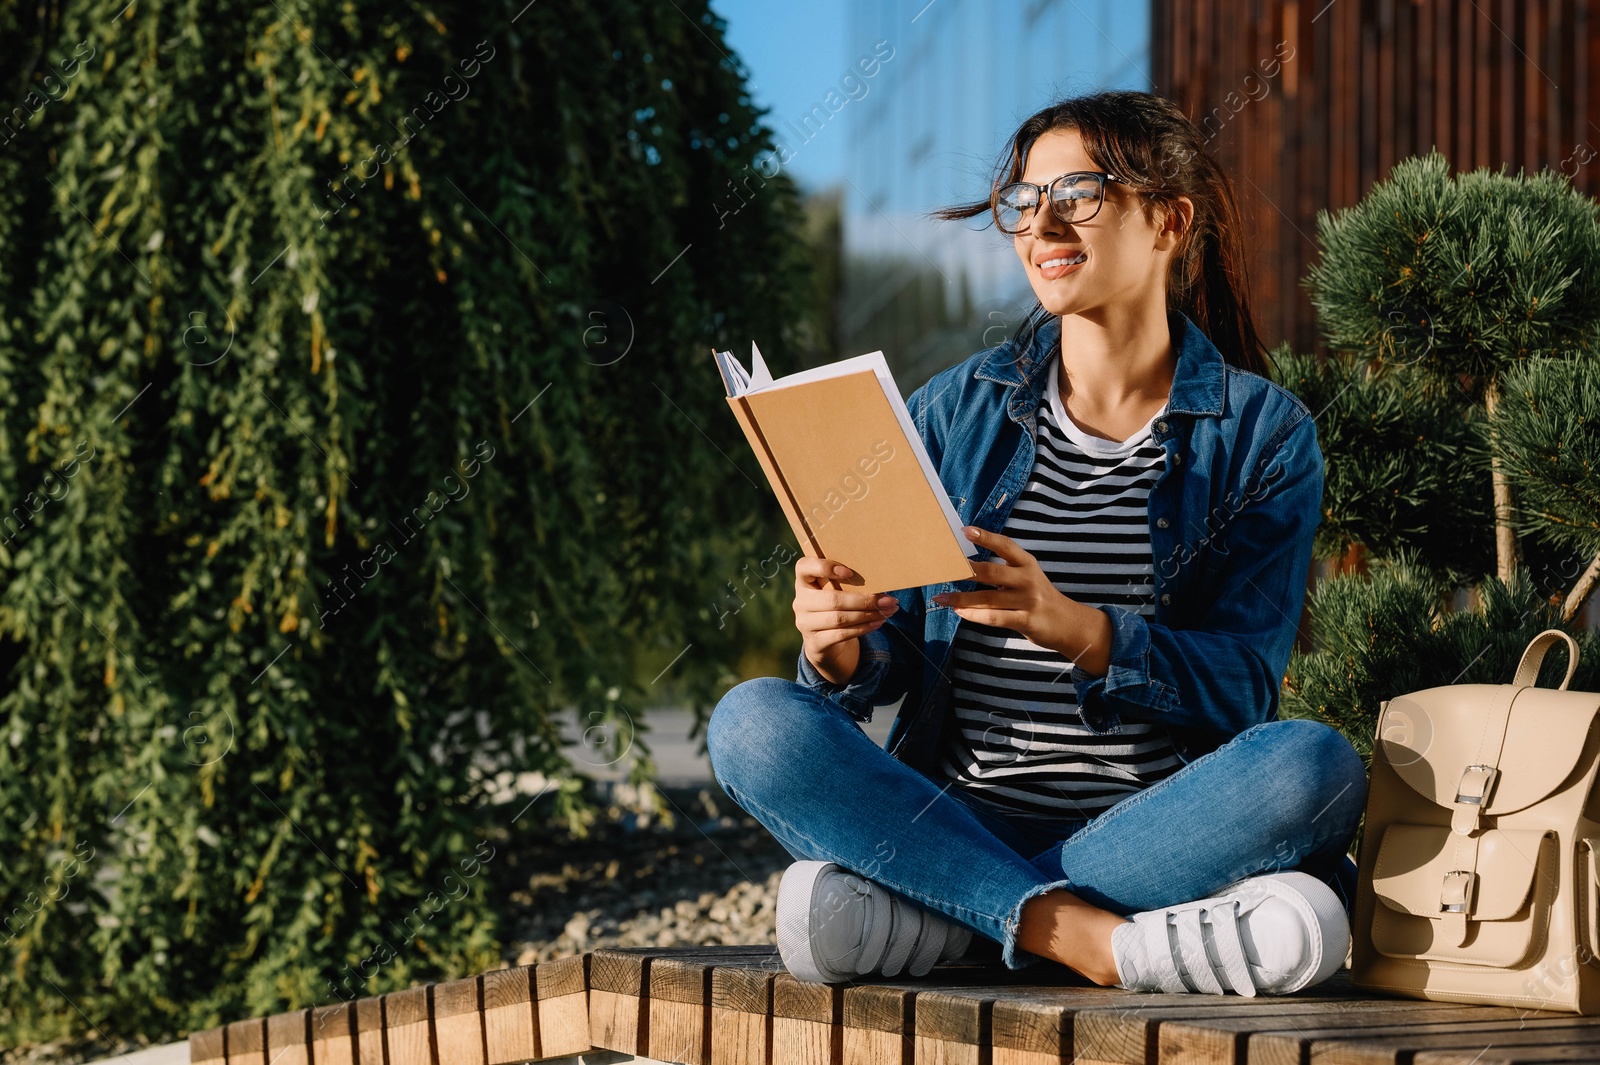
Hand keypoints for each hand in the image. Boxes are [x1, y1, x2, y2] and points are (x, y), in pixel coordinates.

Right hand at [793, 556, 899, 683]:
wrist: (822, 641)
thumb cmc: (833, 606)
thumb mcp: (832, 590)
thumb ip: (845, 581)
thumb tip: (880, 579)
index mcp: (803, 582)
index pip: (804, 567)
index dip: (825, 567)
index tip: (849, 572)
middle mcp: (800, 602)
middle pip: (833, 600)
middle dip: (864, 600)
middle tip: (889, 599)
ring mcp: (805, 624)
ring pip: (840, 619)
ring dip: (868, 615)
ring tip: (888, 611)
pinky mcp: (815, 642)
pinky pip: (842, 634)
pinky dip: (863, 628)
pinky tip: (878, 623)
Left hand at [932, 526, 1078, 656]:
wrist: (1066, 623)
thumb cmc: (1038, 597)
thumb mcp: (1027, 576)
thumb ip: (1004, 569)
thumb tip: (967, 563)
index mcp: (1027, 563)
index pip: (1005, 545)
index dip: (985, 537)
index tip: (965, 530)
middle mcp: (1028, 579)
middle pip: (992, 572)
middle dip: (965, 571)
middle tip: (943, 569)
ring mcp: (1027, 601)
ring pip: (988, 598)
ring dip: (961, 598)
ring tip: (941, 597)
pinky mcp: (1026, 620)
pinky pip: (995, 617)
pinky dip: (974, 614)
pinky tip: (959, 611)